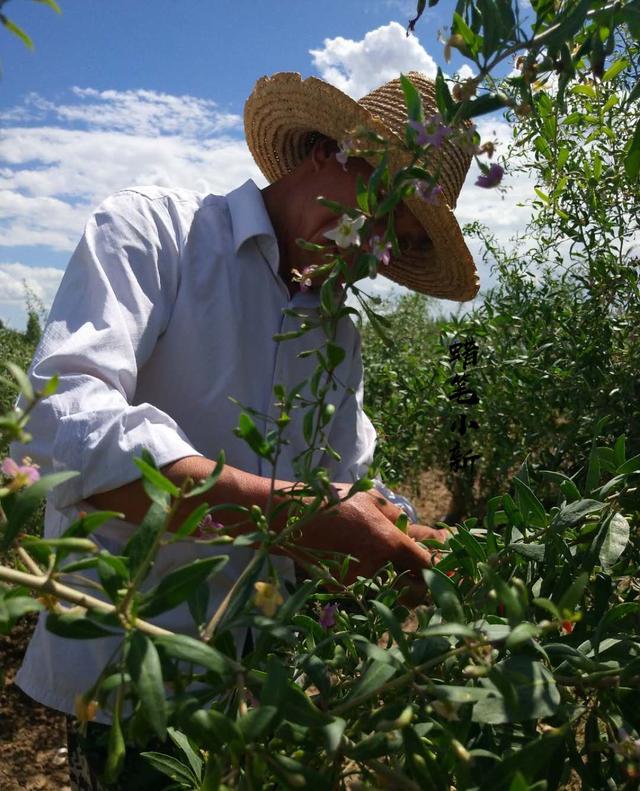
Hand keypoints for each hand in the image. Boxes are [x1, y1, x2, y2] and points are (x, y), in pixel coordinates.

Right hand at [290, 491, 434, 587]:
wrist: (290, 519)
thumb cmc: (334, 502)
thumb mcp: (371, 500)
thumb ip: (401, 520)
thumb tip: (426, 534)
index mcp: (389, 542)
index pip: (429, 565)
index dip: (443, 567)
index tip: (449, 561)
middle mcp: (377, 567)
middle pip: (418, 592)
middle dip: (428, 584)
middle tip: (429, 572)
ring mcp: (359, 582)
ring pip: (396, 598)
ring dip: (406, 589)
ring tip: (405, 574)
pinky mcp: (343, 590)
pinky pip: (371, 593)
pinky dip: (379, 587)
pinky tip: (374, 570)